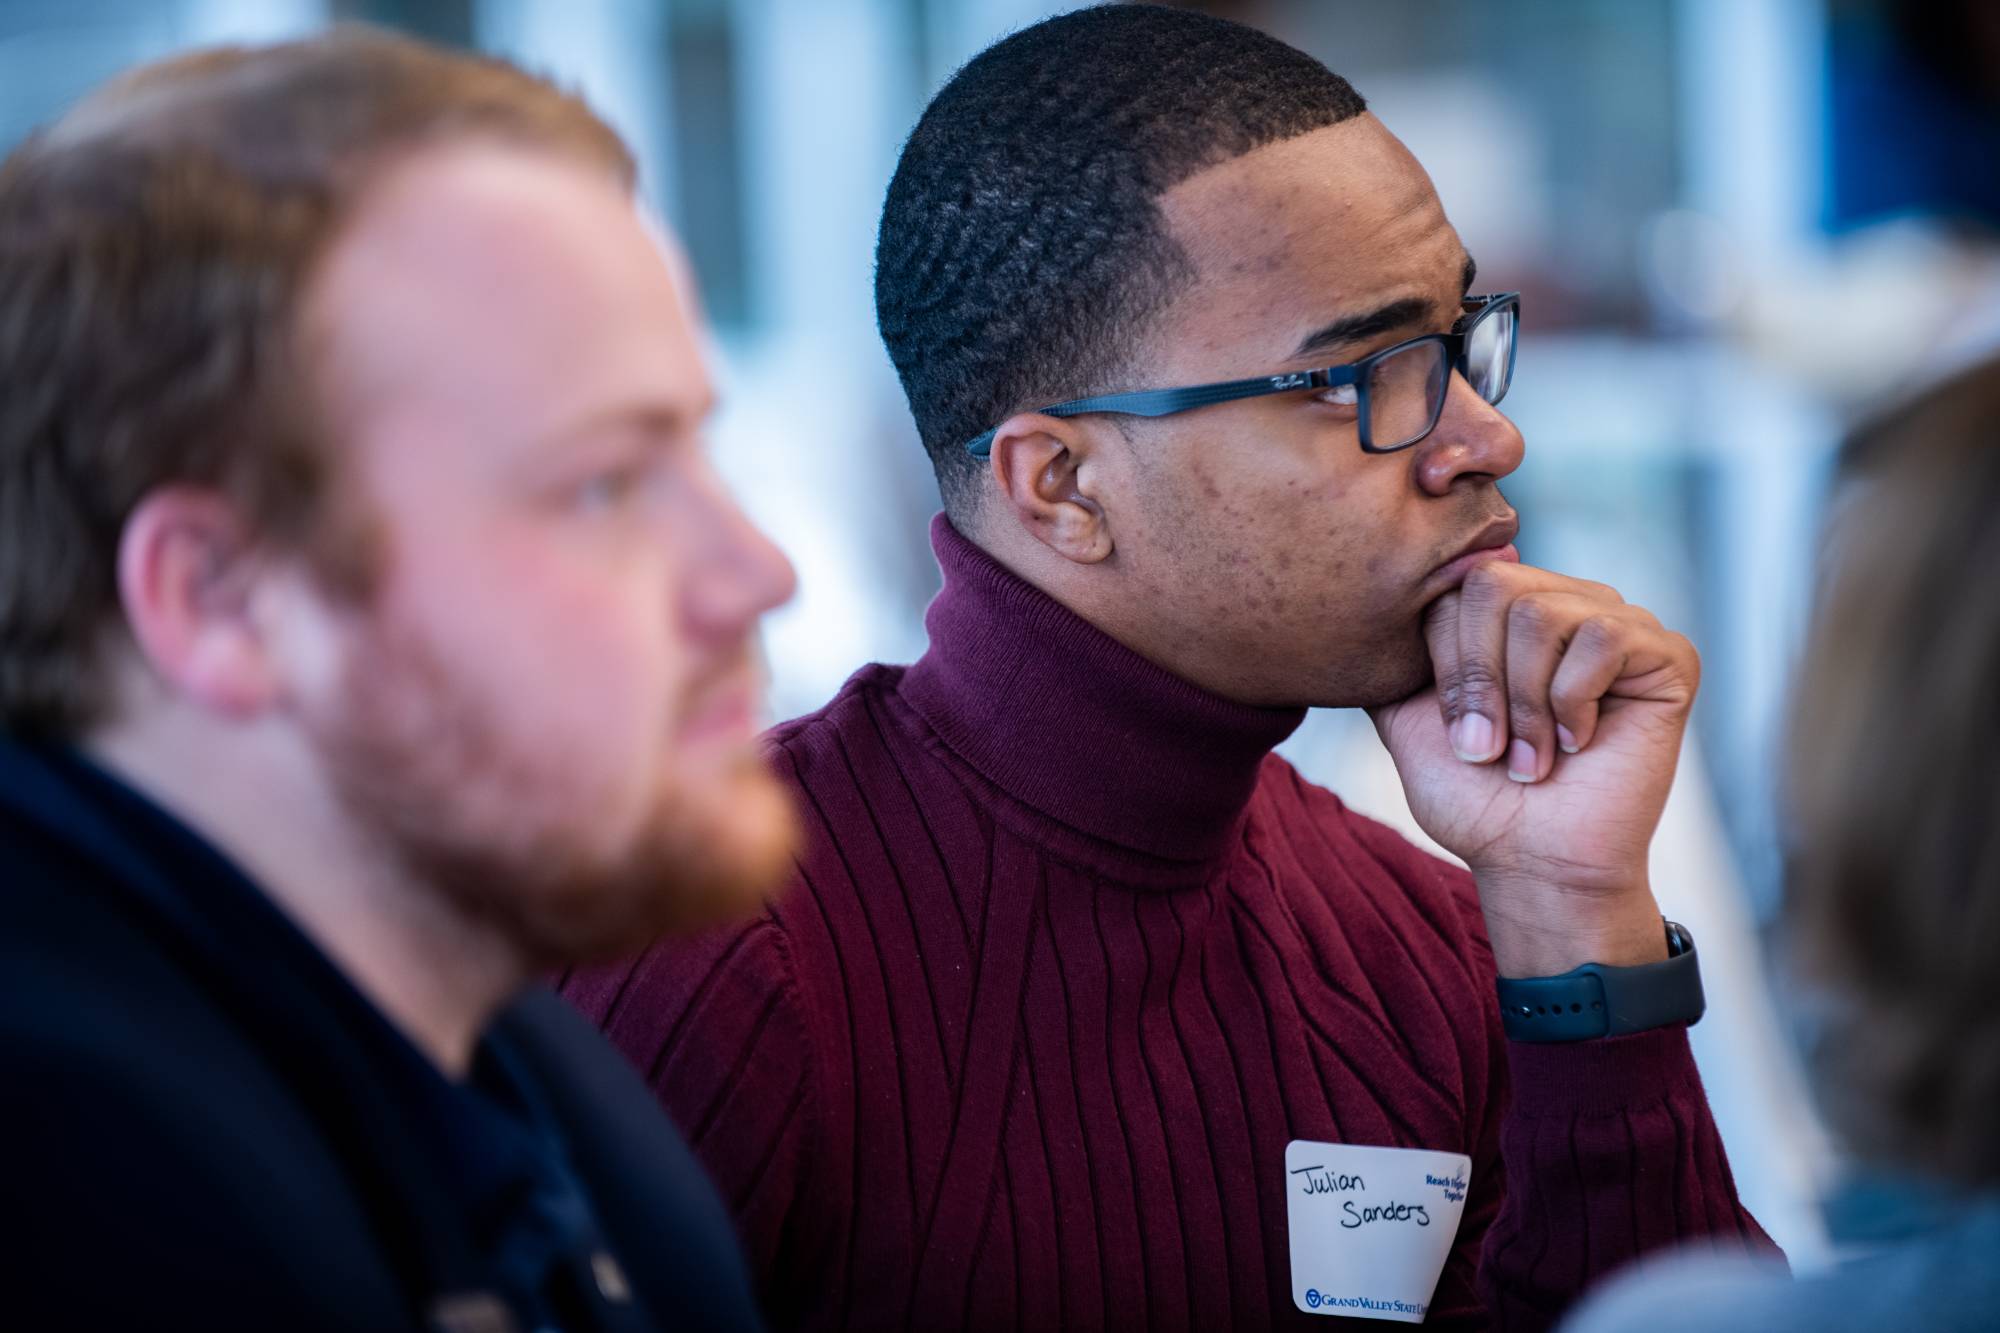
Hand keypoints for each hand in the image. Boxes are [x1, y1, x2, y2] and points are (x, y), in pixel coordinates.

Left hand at [1368, 561, 1699, 975]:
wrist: (1533, 860)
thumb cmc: (1475, 795)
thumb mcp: (1406, 715)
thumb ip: (1390, 654)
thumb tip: (1364, 602)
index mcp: (1507, 608)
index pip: (1454, 583)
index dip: (1445, 664)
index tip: (1460, 732)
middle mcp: (1563, 601)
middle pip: (1494, 584)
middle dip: (1480, 678)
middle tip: (1491, 748)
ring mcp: (1619, 622)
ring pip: (1543, 613)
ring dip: (1525, 702)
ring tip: (1533, 757)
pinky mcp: (1667, 654)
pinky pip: (1603, 637)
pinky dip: (1574, 702)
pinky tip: (1580, 742)